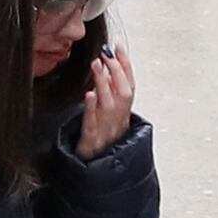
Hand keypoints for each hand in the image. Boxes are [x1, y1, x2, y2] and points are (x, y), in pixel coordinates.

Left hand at [76, 42, 137, 157]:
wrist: (96, 170)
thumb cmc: (101, 142)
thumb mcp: (109, 118)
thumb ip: (110, 96)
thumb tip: (107, 69)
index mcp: (123, 115)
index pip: (129, 86)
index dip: (126, 66)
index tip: (119, 48)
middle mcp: (118, 121)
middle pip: (125, 93)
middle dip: (118, 71)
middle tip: (107, 53)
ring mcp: (106, 130)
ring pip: (110, 105)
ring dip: (104, 83)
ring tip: (97, 65)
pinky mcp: (92, 140)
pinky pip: (93, 123)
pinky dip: (91, 107)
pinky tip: (88, 94)